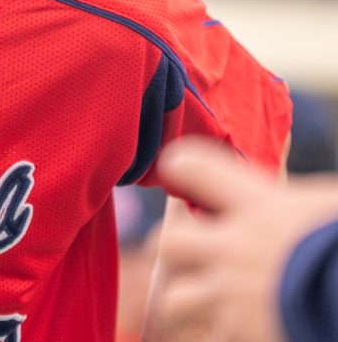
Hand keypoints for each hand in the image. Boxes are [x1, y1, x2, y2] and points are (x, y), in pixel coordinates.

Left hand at [144, 137, 337, 340]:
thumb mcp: (324, 206)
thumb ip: (290, 202)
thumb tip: (286, 199)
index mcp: (256, 205)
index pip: (195, 168)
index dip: (182, 167)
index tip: (178, 169)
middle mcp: (232, 247)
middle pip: (169, 242)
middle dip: (174, 250)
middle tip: (188, 255)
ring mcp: (230, 293)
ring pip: (175, 298)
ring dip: (188, 302)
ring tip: (206, 303)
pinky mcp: (238, 334)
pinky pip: (211, 337)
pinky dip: (223, 335)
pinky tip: (243, 331)